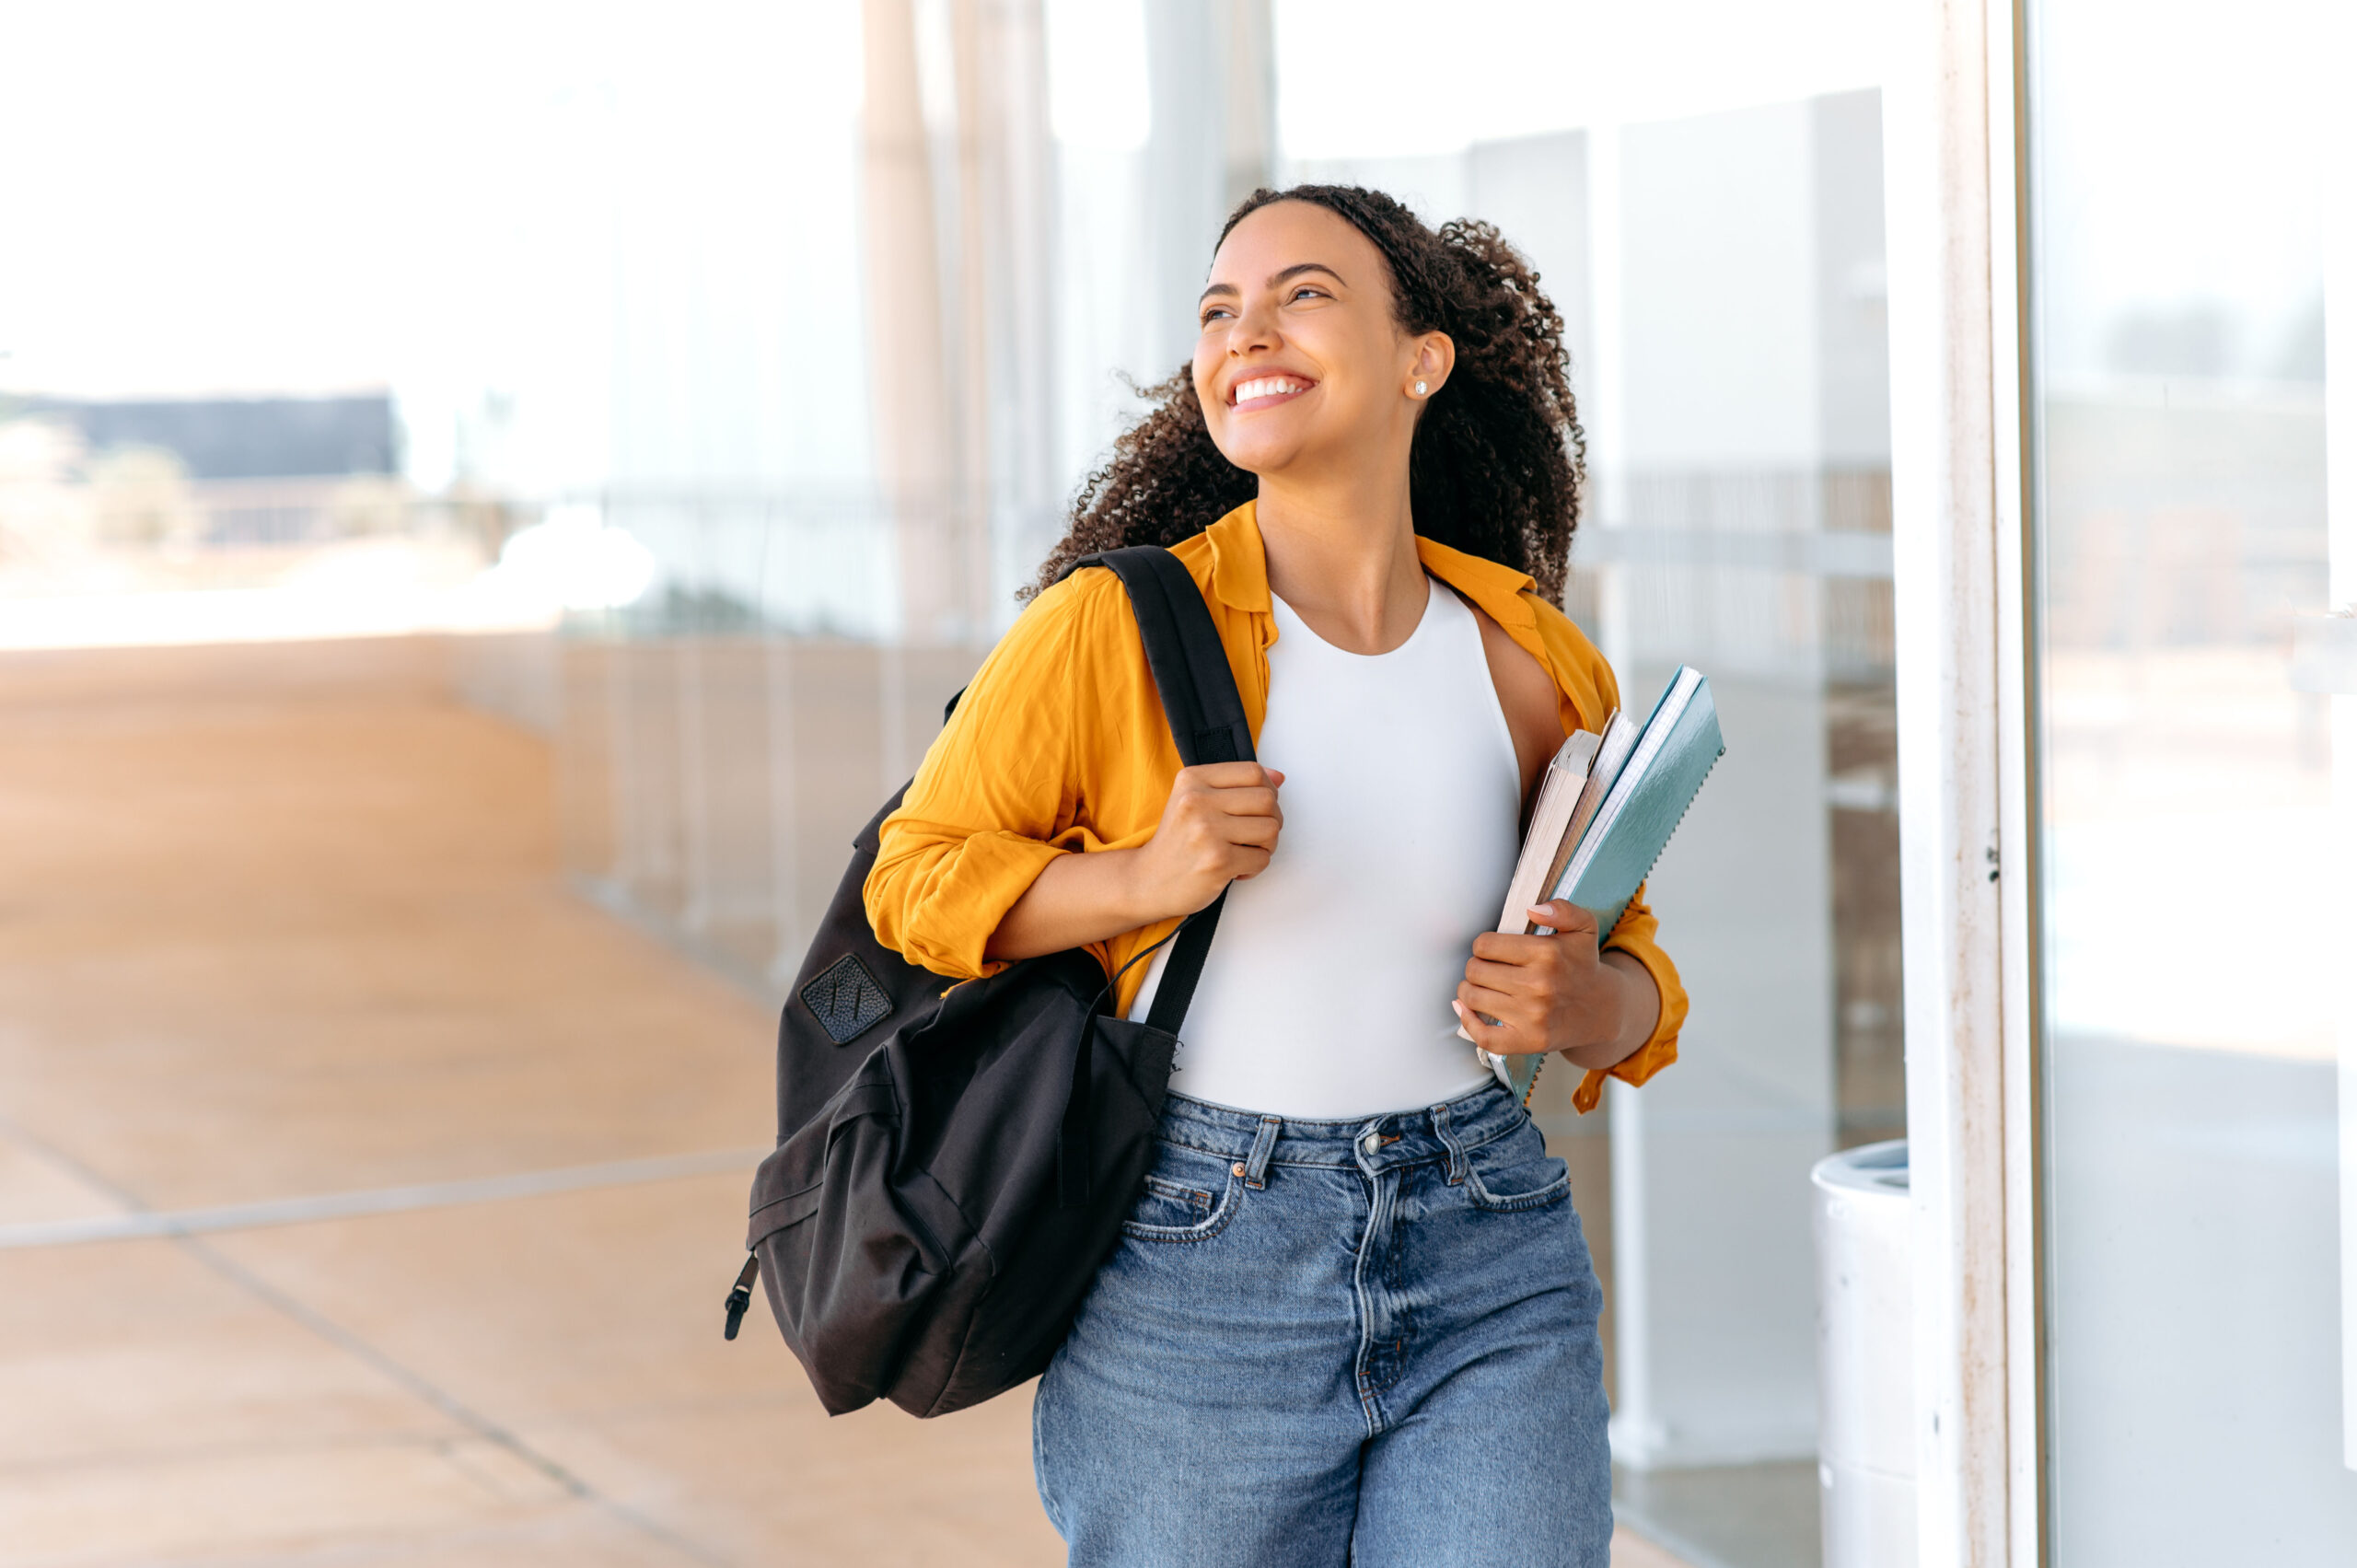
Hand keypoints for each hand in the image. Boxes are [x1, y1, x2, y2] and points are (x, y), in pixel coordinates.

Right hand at [1128, 762, 1284, 919]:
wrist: (1148, 880)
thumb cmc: (1177, 842)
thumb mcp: (1195, 800)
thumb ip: (1235, 785)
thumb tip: (1278, 777)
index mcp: (1192, 779)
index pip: (1252, 772)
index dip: (1268, 790)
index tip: (1259, 807)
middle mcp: (1197, 801)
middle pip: (1267, 800)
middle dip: (1271, 819)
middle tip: (1255, 834)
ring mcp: (1207, 831)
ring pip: (1270, 829)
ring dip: (1266, 845)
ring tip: (1245, 851)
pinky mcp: (1217, 861)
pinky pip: (1262, 858)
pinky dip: (1255, 867)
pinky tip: (1236, 868)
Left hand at [1452, 899, 1624, 1057]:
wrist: (1601, 1010)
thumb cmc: (1582, 965)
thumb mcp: (1583, 928)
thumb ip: (1563, 909)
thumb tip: (1533, 909)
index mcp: (1548, 954)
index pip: (1485, 945)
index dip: (1483, 946)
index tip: (1492, 951)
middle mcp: (1539, 986)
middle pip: (1475, 970)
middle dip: (1477, 966)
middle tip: (1489, 969)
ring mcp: (1533, 1016)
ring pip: (1473, 998)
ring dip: (1470, 990)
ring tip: (1482, 986)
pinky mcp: (1528, 1041)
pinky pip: (1484, 1036)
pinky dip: (1468, 1022)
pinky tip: (1467, 1009)